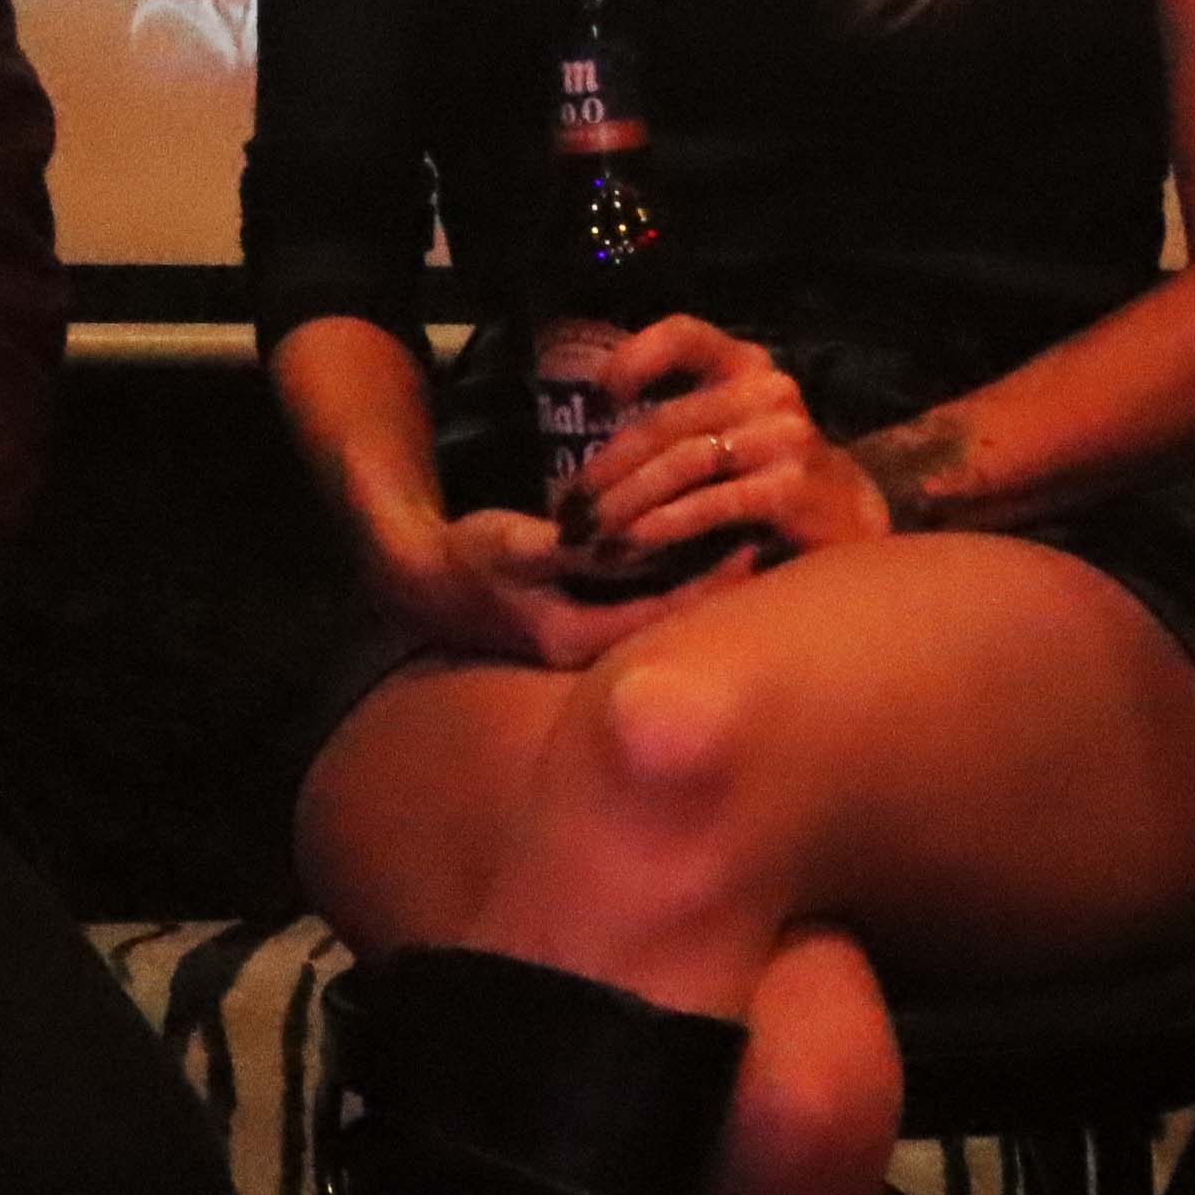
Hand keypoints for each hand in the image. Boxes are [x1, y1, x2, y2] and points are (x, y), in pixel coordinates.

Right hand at [380, 502, 761, 668]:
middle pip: (674, 625)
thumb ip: (575, 547)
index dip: (712, 582)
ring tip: (752, 542)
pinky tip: (703, 550)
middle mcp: (589, 655)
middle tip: (772, 542)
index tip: (754, 544)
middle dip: (721, 587)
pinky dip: (675, 581)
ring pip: (663, 616)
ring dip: (702, 583)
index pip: (664, 618)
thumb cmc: (468, 558)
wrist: (423, 581)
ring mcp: (589, 645)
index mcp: (574, 642)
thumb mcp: (516, 546)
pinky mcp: (588, 626)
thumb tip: (633, 540)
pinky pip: (646, 607)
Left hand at [579, 316, 895, 563]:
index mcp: (747, 365)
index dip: (635, 356)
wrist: (852, 521)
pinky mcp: (791, 487)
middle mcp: (769, 391)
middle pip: (665, 422)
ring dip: (624, 504)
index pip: (684, 335)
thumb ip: (682, 417)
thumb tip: (600, 427)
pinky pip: (709, 504)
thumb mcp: (733, 426)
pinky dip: (662, 527)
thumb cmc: (773, 474)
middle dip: (607, 470)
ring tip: (588, 536)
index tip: (602, 394)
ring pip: (680, 465)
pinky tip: (631, 546)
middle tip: (568, 510)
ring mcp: (784, 437)